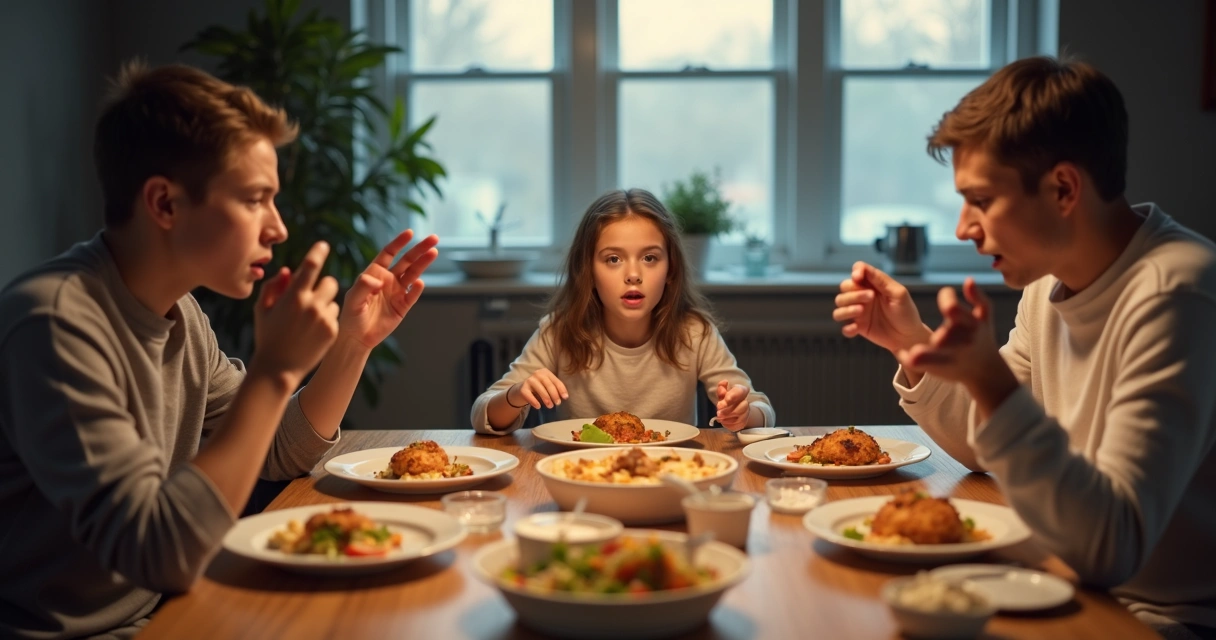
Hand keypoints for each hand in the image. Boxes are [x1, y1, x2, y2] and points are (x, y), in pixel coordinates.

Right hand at [252, 241, 340, 384]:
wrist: (278, 369)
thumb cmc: (267, 336)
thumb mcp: (263, 309)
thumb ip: (273, 286)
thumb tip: (288, 271)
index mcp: (294, 296)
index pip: (311, 266)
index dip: (318, 252)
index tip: (323, 245)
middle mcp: (312, 305)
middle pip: (330, 282)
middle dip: (322, 286)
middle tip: (312, 296)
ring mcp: (325, 319)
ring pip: (333, 300)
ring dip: (324, 303)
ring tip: (309, 320)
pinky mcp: (333, 331)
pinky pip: (334, 315)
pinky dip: (326, 319)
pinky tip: (313, 331)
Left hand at [339, 230, 438, 349]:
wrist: (357, 338)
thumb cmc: (351, 317)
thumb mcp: (353, 300)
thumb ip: (363, 286)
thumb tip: (377, 278)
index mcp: (375, 273)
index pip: (389, 253)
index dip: (399, 243)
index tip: (410, 233)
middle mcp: (388, 280)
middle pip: (407, 261)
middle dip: (419, 249)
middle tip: (434, 239)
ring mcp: (397, 292)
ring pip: (413, 274)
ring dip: (423, 263)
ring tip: (433, 252)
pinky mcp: (403, 306)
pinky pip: (412, 295)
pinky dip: (416, 289)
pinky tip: (419, 283)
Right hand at [508, 368, 567, 409]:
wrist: (521, 391)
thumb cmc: (538, 389)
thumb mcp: (547, 386)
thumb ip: (555, 388)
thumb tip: (564, 396)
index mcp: (545, 372)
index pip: (555, 380)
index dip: (561, 389)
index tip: (565, 398)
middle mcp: (537, 374)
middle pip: (548, 384)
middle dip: (554, 394)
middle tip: (558, 403)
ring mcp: (529, 380)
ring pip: (540, 389)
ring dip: (546, 398)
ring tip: (550, 406)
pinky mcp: (522, 388)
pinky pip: (529, 395)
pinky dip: (534, 401)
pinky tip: (538, 407)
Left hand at [714, 380, 750, 431]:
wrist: (733, 413)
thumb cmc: (727, 401)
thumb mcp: (723, 394)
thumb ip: (722, 389)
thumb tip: (724, 382)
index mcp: (741, 391)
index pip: (741, 391)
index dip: (734, 395)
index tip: (726, 399)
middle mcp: (746, 402)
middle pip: (742, 406)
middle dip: (729, 410)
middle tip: (718, 412)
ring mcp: (746, 414)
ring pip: (740, 416)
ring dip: (728, 417)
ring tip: (719, 417)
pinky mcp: (743, 423)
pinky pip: (737, 424)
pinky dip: (728, 423)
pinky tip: (723, 421)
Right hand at [834, 261, 931, 354]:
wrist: (909, 337)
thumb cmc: (906, 312)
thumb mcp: (898, 293)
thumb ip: (881, 280)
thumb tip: (863, 269)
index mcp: (873, 285)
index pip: (857, 271)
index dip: (855, 272)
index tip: (858, 278)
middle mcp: (862, 296)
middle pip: (844, 287)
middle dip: (853, 292)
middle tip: (870, 297)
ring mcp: (859, 312)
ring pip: (839, 306)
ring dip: (847, 308)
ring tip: (861, 311)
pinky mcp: (858, 327)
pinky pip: (843, 327)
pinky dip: (847, 328)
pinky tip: (857, 329)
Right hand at [894, 278, 1016, 413]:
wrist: (985, 367)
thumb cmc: (952, 366)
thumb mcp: (933, 369)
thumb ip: (913, 361)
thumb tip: (899, 348)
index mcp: (946, 358)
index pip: (928, 358)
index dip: (919, 356)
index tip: (914, 353)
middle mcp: (962, 344)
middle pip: (945, 338)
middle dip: (940, 338)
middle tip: (936, 338)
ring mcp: (975, 329)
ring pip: (959, 315)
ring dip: (949, 304)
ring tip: (945, 296)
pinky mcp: (984, 318)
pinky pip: (983, 304)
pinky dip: (975, 293)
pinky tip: (967, 282)